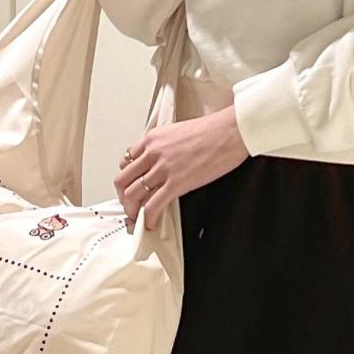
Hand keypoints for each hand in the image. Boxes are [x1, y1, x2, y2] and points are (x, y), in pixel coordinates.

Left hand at [115, 106, 249, 228]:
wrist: (229, 132)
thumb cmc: (213, 130)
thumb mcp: (179, 132)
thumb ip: (166, 146)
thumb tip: (165, 161)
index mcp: (153, 138)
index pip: (127, 160)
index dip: (127, 178)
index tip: (131, 186)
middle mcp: (153, 153)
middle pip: (123, 180)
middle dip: (123, 196)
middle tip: (129, 205)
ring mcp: (162, 169)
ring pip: (133, 195)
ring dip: (132, 210)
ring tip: (138, 218)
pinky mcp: (176, 183)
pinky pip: (152, 206)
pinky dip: (148, 219)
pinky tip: (151, 224)